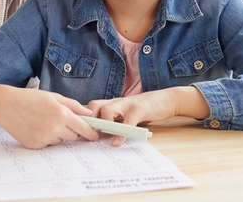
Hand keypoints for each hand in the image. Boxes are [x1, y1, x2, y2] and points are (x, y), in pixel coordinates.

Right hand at [0, 85, 99, 148]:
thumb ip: (73, 105)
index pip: (83, 128)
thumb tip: (88, 114)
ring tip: (43, 121)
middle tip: (59, 120)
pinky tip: (35, 127)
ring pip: (60, 140)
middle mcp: (54, 127)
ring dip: (57, 133)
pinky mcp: (36, 145)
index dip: (90, 132)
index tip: (94, 135)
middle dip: (70, 130)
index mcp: (61, 114)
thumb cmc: (30, 98)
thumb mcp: (54, 96)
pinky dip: (45, 137)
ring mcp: (44, 138)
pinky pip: (47, 144)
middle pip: (73, 136)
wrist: (6, 106)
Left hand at [87, 87, 209, 145]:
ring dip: (102, 126)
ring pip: (107, 111)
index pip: (90, 106)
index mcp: (111, 103)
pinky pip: (127, 122)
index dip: (82, 117)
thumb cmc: (144, 109)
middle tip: (85, 135)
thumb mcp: (126, 114)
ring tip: (100, 139)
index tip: (76, 130)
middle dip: (87, 120)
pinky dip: (121, 133)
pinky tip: (118, 142)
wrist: (166, 99)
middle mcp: (116, 101)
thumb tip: (100, 136)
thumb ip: (114, 121)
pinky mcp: (139, 110)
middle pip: (94, 105)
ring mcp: (127, 104)